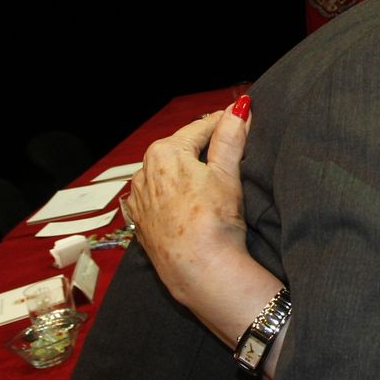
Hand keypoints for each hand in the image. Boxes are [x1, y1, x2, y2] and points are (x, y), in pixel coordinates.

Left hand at [124, 98, 251, 309]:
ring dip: (185, 170)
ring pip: (166, 173)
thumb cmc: (213, 221)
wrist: (199, 270)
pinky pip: (157, 196)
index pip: (200, 128)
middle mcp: (144, 171)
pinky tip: (188, 201)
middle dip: (203, 147)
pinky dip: (172, 192)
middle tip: (228, 149)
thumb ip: (231, 137)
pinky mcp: (141, 221)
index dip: (223, 123)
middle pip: (180, 149)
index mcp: (164, 152)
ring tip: (210, 178)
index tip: (238, 119)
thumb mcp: (226, 172)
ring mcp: (140, 198)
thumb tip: (239, 108)